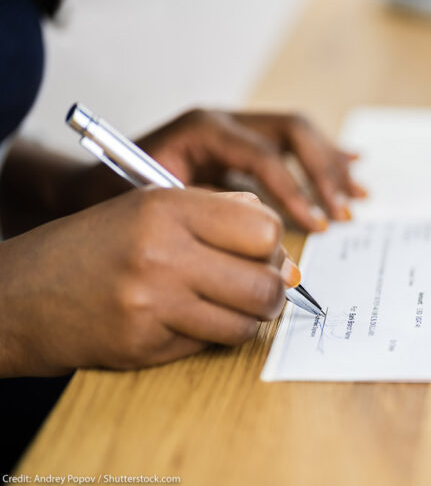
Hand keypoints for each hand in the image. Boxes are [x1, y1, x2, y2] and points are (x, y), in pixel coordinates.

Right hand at [0, 188, 294, 375]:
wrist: (18, 295)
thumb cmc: (93, 246)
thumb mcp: (150, 207)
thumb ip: (218, 214)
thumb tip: (281, 247)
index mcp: (167, 208)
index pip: (264, 229)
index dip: (272, 243)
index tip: (262, 251)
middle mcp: (162, 254)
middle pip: (266, 282)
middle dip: (272, 288)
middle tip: (257, 286)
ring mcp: (153, 305)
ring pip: (247, 322)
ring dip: (248, 317)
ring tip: (228, 304)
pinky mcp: (145, 346)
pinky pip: (212, 344)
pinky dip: (212, 335)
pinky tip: (189, 320)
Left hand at [132, 109, 365, 230]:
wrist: (91, 182)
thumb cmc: (116, 196)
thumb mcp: (155, 204)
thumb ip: (206, 212)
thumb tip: (258, 236)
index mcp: (204, 129)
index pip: (266, 154)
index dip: (294, 191)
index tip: (313, 225)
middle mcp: (226, 120)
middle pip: (293, 132)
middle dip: (322, 172)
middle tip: (340, 212)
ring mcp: (237, 128)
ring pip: (299, 135)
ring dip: (331, 164)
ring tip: (356, 196)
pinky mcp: (244, 144)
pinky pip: (292, 144)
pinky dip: (323, 157)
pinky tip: (352, 166)